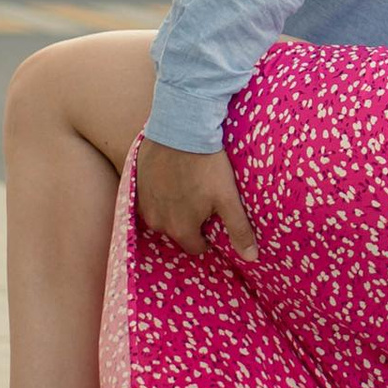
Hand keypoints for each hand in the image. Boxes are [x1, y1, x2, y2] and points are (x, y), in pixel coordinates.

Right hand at [135, 137, 258, 267]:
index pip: (196, 247)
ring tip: (189, 188)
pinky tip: (173, 179)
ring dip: (174, 208)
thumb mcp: (228, 198)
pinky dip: (160, 193)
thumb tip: (251, 258)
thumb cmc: (207, 165)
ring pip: (162, 215)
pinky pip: (150, 199)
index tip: (215, 220)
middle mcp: (157, 222)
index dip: (208, 237)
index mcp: (180, 229)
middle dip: (190, 222)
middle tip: (204, 201)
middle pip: (178, 231)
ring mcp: (143, 203)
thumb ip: (238, 230)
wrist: (182, 129)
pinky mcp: (136, 184)